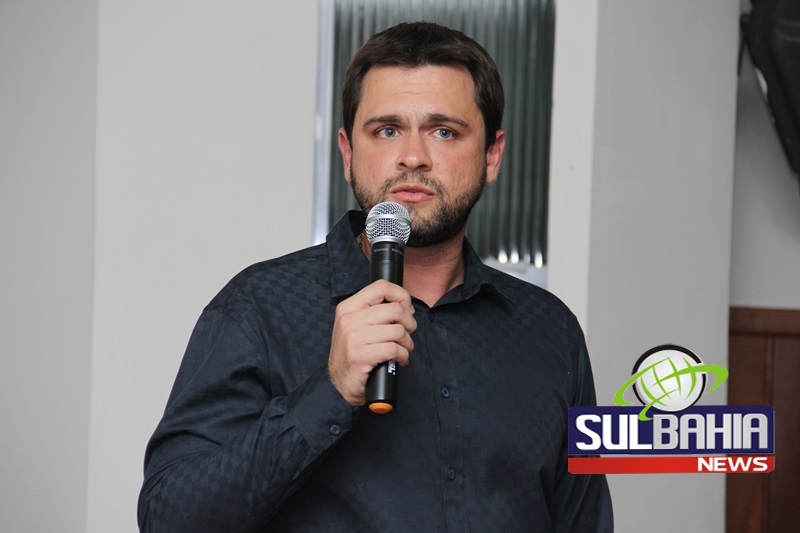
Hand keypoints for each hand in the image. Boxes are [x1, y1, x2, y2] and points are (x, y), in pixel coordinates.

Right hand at [328, 280, 416, 405]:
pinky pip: (394, 349)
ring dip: (407, 343)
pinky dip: (403, 356)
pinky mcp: (360, 356)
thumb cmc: (353, 353)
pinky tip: (399, 360)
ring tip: (403, 350)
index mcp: (348, 307)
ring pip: (398, 331)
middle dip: (410, 323)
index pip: (381, 286)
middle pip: (395, 309)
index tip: (407, 309)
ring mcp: (353, 338)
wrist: (340, 383)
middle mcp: (349, 319)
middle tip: (407, 334)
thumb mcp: (357, 325)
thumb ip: (374, 311)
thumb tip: (404, 303)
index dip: (401, 296)